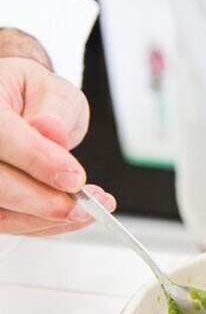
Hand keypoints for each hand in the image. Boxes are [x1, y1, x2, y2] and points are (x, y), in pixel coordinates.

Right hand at [0, 29, 114, 235]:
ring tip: (90, 210)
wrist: (19, 108)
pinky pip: (10, 221)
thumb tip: (51, 131)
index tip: (74, 177)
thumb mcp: (51, 90)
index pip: (1, 135)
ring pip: (2, 211)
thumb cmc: (32, 98)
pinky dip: (45, 223)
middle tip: (85, 205)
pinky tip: (75, 215)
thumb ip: (55, 110)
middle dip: (43, 200)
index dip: (36, 159)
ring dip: (48, 218)